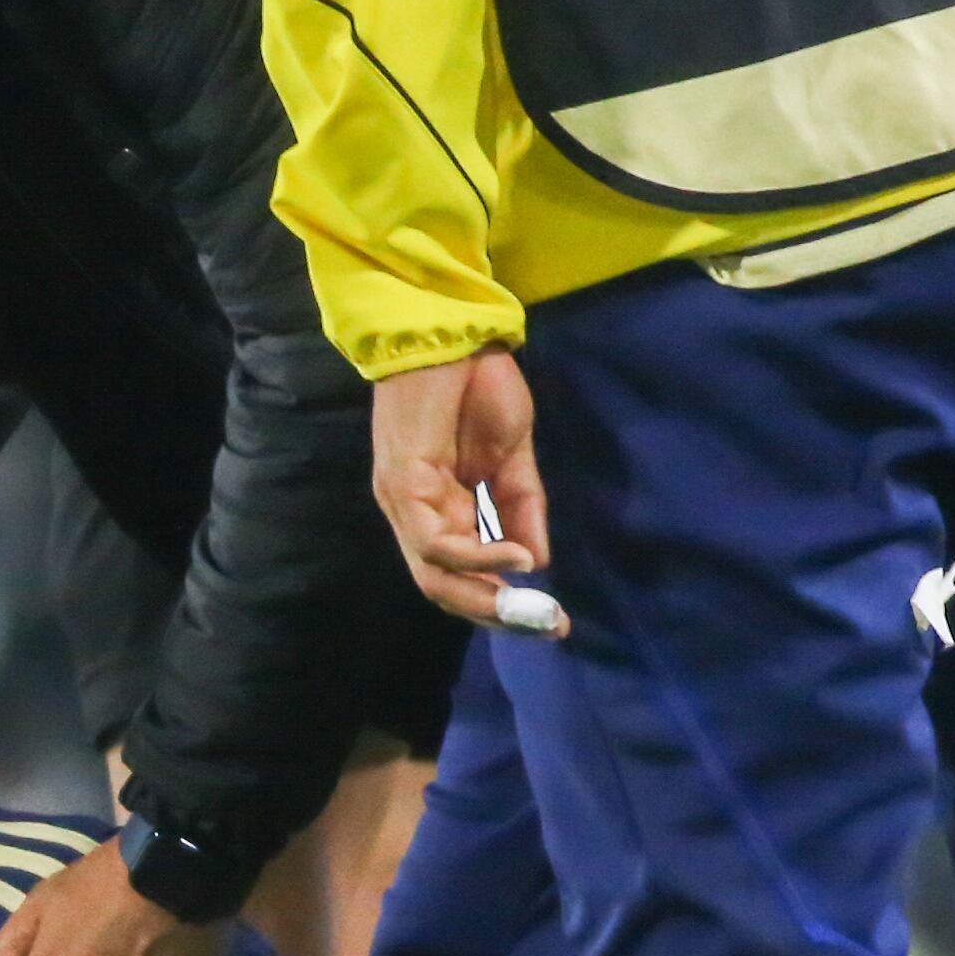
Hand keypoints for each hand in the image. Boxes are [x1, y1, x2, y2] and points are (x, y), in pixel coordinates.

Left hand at [367, 348, 555, 630]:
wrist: (453, 330)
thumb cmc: (478, 384)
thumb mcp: (513, 455)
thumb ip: (521, 507)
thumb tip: (538, 563)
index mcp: (439, 508)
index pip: (460, 576)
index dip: (502, 604)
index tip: (551, 621)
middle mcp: (415, 513)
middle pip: (443, 589)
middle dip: (497, 614)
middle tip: (546, 626)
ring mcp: (404, 501)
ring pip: (435, 575)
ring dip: (487, 596)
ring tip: (532, 602)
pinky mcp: (403, 483)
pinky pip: (438, 542)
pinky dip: (480, 556)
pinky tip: (517, 555)